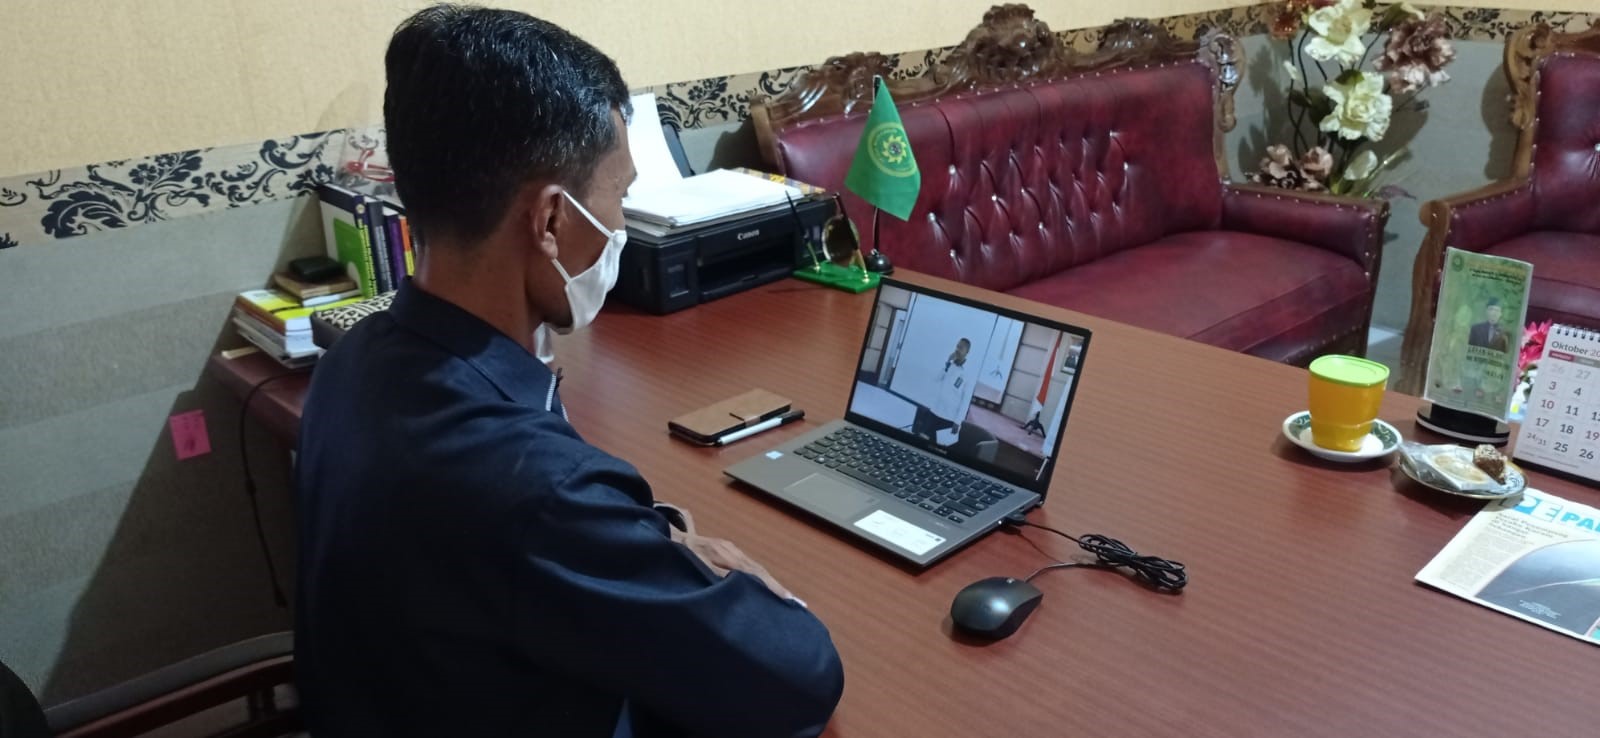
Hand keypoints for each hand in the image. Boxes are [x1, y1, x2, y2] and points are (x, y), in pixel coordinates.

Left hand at [679, 532, 799, 604]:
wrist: (672, 537)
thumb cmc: (681, 554)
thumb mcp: (695, 564)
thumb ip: (714, 573)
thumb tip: (736, 581)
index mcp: (725, 554)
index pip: (753, 572)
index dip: (769, 586)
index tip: (785, 598)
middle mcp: (732, 550)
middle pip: (759, 570)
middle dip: (775, 586)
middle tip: (793, 601)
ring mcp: (731, 549)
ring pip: (755, 567)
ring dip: (770, 582)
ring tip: (785, 597)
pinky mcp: (729, 551)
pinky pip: (748, 565)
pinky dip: (760, 577)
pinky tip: (766, 586)